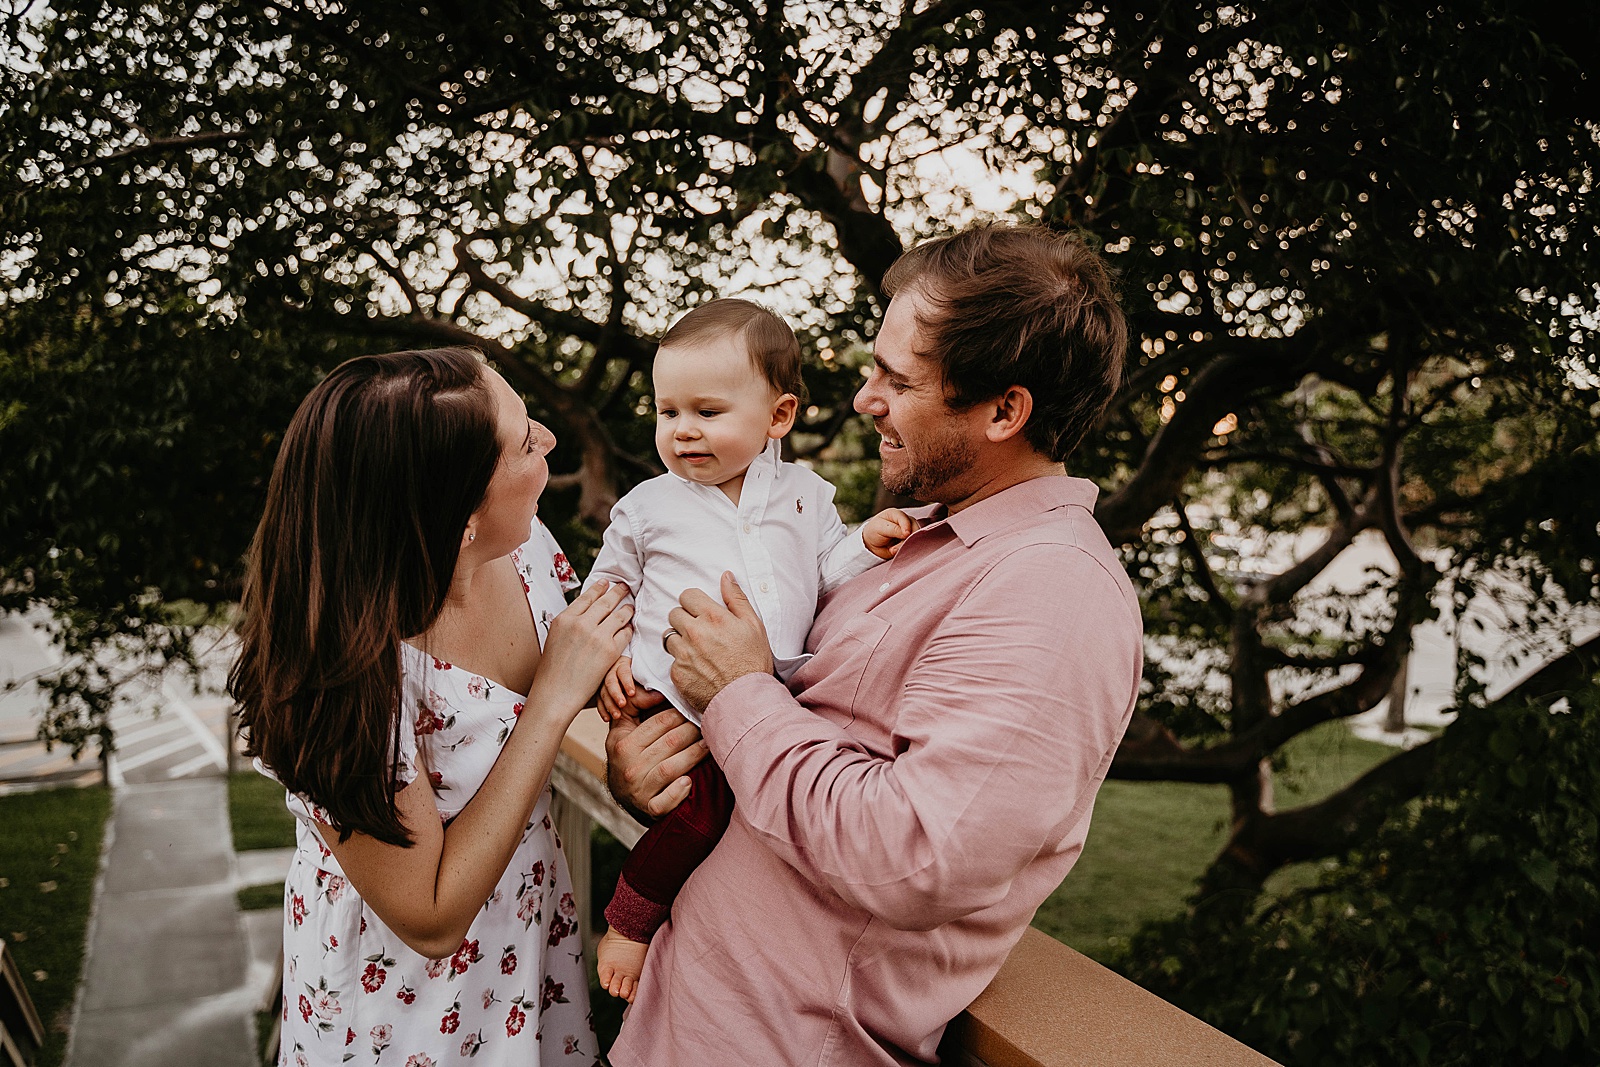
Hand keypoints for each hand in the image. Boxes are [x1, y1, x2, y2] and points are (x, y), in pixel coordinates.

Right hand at [530, 580, 632, 713]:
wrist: (556, 694)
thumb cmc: (553, 671)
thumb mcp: (555, 639)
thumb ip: (570, 624)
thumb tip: (584, 614)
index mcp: (564, 619)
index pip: (586, 597)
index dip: (599, 588)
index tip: (606, 582)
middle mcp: (580, 623)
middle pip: (605, 601)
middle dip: (617, 592)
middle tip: (625, 587)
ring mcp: (596, 635)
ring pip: (618, 615)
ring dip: (627, 609)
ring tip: (630, 606)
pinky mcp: (609, 650)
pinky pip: (625, 633)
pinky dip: (629, 629)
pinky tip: (630, 627)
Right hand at [597, 657, 665, 722]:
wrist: (637, 682)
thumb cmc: (645, 679)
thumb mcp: (648, 680)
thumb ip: (654, 687)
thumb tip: (664, 694)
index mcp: (625, 664)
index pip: (624, 671)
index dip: (627, 681)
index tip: (632, 693)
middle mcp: (613, 672)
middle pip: (610, 681)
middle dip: (616, 693)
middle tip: (622, 704)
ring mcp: (606, 683)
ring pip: (603, 692)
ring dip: (609, 704)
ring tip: (616, 715)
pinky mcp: (603, 693)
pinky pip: (599, 701)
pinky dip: (603, 710)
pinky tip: (607, 718)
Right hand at [605, 705, 706, 819]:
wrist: (621, 795)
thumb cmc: (628, 756)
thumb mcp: (621, 731)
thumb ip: (633, 707)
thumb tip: (656, 689)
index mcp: (624, 744)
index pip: (660, 723)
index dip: (682, 714)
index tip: (695, 709)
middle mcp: (630, 767)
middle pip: (671, 742)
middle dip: (694, 731)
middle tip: (709, 724)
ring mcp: (639, 789)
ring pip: (672, 768)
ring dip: (695, 754)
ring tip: (710, 744)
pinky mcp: (649, 808)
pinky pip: (665, 801)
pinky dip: (678, 792)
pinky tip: (689, 781)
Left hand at [664, 572, 772, 712]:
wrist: (746, 699)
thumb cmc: (753, 662)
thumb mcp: (754, 625)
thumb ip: (736, 598)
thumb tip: (726, 576)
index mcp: (713, 617)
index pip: (687, 596)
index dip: (694, 603)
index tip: (701, 612)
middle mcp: (694, 632)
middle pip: (674, 614)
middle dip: (685, 620)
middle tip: (700, 632)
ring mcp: (683, 654)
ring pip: (668, 637)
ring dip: (679, 640)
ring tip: (697, 651)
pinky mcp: (677, 673)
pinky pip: (671, 661)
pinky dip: (681, 663)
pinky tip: (697, 669)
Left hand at [862, 507, 916, 559]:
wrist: (872, 544)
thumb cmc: (874, 532)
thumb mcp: (881, 528)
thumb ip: (894, 529)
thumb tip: (908, 534)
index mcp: (897, 514)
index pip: (906, 519)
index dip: (907, 526)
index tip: (906, 535)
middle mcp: (905, 521)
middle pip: (914, 528)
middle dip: (907, 539)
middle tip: (894, 548)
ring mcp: (909, 532)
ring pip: (915, 538)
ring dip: (905, 546)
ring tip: (892, 550)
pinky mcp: (909, 542)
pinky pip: (913, 546)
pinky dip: (907, 550)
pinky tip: (897, 552)